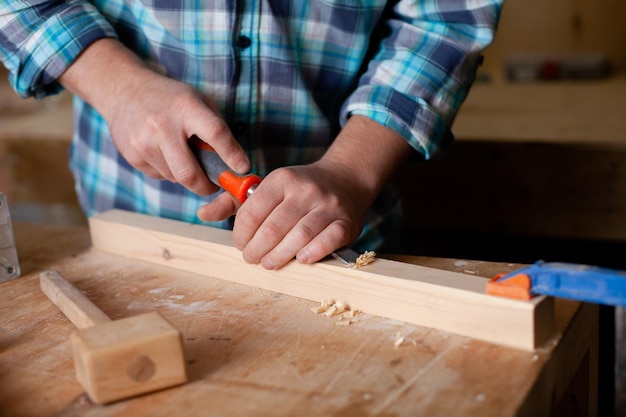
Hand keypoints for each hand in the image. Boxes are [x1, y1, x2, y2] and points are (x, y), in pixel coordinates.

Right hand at [107, 73, 246, 194]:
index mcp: (186, 108)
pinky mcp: (132, 155)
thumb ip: (216, 129)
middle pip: (190, 173)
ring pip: (175, 178)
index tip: (243, 168)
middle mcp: (163, 126)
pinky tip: (164, 152)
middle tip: (213, 185)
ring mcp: (144, 143)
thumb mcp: (198, 101)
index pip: (215, 134)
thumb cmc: (171, 98)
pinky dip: (169, 171)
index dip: (232, 155)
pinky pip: (160, 176)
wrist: (124, 90)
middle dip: (206, 186)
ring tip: (184, 156)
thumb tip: (233, 164)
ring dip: (186, 176)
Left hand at [198, 116, 411, 268]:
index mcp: (282, 178)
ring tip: (270, 263)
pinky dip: (313, 253)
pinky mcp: (346, 221)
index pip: (252, 210)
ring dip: (280, 255)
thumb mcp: (267, 188)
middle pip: (273, 227)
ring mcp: (328, 205)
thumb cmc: (298, 190)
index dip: (241, 234)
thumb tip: (202, 214)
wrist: (345, 180)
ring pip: (299, 235)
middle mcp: (305, 189)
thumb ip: (234, 201)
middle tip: (252, 259)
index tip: (240, 245)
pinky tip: (301, 259)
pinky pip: (328, 240)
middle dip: (257, 249)